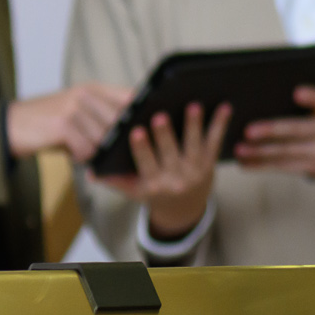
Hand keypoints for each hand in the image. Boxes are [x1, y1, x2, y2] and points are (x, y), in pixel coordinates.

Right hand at [6, 83, 134, 162]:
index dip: (139, 115)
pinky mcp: (62, 125)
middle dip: (115, 141)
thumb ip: (100, 115)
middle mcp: (85, 95)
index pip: (129, 98)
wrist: (8, 126)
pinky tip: (72, 155)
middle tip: (108, 153)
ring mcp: (73, 108)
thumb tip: (130, 132)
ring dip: (95, 152)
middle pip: (118, 123)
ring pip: (102, 139)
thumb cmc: (45, 123)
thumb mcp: (75, 111)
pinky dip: (81, 158)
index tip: (141, 130)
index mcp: (92, 89)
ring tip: (81, 152)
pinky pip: (86, 150)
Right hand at [96, 101, 230, 240]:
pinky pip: (215, 142)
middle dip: (165, 134)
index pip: (145, 164)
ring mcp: (194, 171)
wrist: (182, 208)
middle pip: (169, 153)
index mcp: (153, 184)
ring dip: (194, 125)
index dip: (141, 148)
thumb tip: (90, 171)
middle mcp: (175, 179)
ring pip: (194, 145)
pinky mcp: (210, 163)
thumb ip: (112, 179)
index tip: (135, 131)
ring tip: (193, 106)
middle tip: (160, 115)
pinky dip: (220, 125)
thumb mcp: (130, 190)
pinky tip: (225, 107)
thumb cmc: (152, 193)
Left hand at [236, 87, 314, 187]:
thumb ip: (311, 103)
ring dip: (260, 152)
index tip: (296, 93)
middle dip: (272, 131)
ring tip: (239, 149)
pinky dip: (262, 165)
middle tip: (247, 131)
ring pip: (288, 152)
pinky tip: (245, 163)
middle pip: (299, 130)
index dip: (312, 97)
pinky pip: (285, 167)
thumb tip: (270, 99)